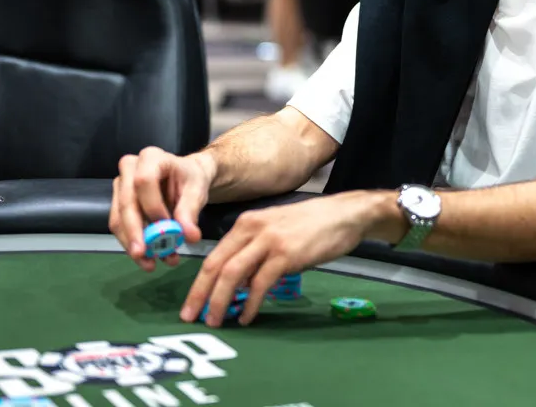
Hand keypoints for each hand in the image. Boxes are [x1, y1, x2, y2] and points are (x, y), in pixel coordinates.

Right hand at [109, 147, 215, 271]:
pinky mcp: (118, 203)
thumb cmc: (191, 179)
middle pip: (126, 203)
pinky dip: (134, 244)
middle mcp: (130, 168)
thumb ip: (190, 211)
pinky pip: (120, 227)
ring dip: (133, 244)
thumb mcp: (197, 190)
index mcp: (151, 158)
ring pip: (118, 219)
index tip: (167, 228)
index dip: (153, 207)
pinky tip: (149, 258)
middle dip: (136, 234)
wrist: (187, 178)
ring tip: (152, 264)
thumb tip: (189, 236)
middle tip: (147, 258)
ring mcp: (121, 185)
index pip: (144, 181)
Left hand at [180, 191, 392, 326]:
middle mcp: (252, 229)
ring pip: (233, 275)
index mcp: (246, 223)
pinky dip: (250, 303)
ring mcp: (269, 241)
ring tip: (216, 320)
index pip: (213, 256)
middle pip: (216, 265)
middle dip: (200, 295)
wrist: (345, 214)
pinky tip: (246, 316)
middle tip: (191, 318)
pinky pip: (260, 284)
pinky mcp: (286, 254)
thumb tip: (238, 281)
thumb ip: (254, 250)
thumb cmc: (312, 224)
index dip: (198, 283)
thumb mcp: (274, 229)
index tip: (191, 304)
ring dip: (220, 301)